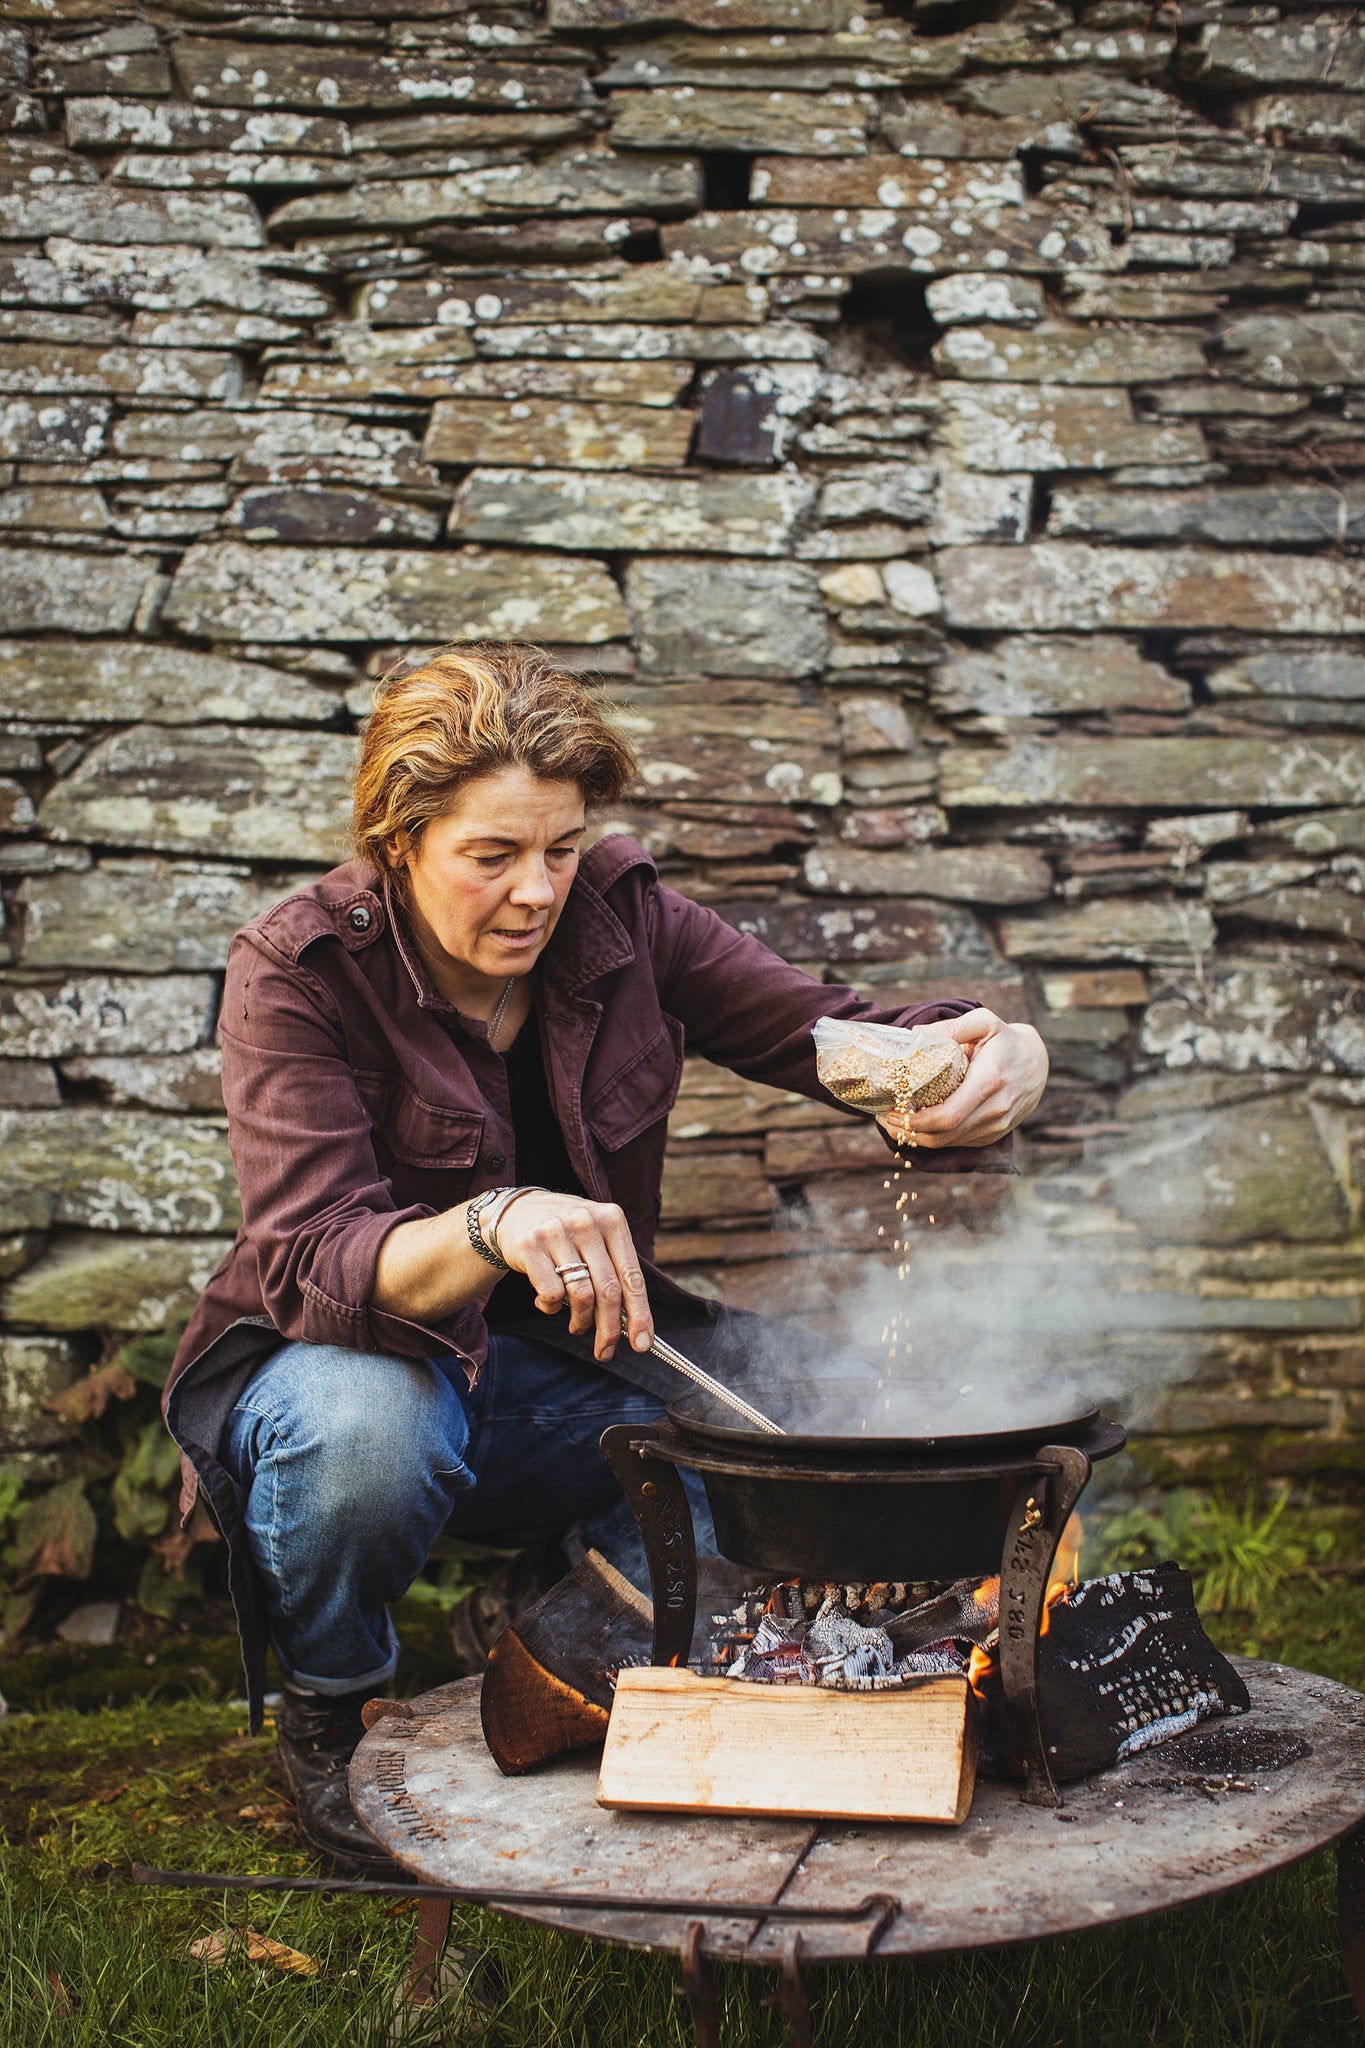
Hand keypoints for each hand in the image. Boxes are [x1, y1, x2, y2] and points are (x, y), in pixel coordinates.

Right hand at [494, 1190, 652, 1362]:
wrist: (518, 1211)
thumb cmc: (567, 1234)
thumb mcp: (597, 1238)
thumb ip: (615, 1271)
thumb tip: (634, 1324)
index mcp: (612, 1220)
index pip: (633, 1277)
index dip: (640, 1315)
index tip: (642, 1344)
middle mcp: (586, 1222)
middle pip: (609, 1291)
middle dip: (610, 1329)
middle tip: (607, 1350)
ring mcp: (557, 1232)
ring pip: (581, 1296)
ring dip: (582, 1321)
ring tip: (578, 1325)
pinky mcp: (530, 1245)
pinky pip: (551, 1294)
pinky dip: (552, 1309)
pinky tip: (548, 1302)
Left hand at [876, 1009, 1047, 1150]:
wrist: (1039, 1062)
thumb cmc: (1006, 1040)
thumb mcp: (984, 1022)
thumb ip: (951, 1027)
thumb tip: (914, 1035)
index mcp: (990, 1081)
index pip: (947, 1116)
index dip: (915, 1121)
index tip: (891, 1111)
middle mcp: (996, 1109)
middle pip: (944, 1135)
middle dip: (909, 1131)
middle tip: (885, 1118)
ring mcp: (998, 1126)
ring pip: (950, 1143)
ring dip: (919, 1138)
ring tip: (895, 1123)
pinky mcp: (996, 1134)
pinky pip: (961, 1143)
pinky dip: (936, 1138)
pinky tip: (919, 1126)